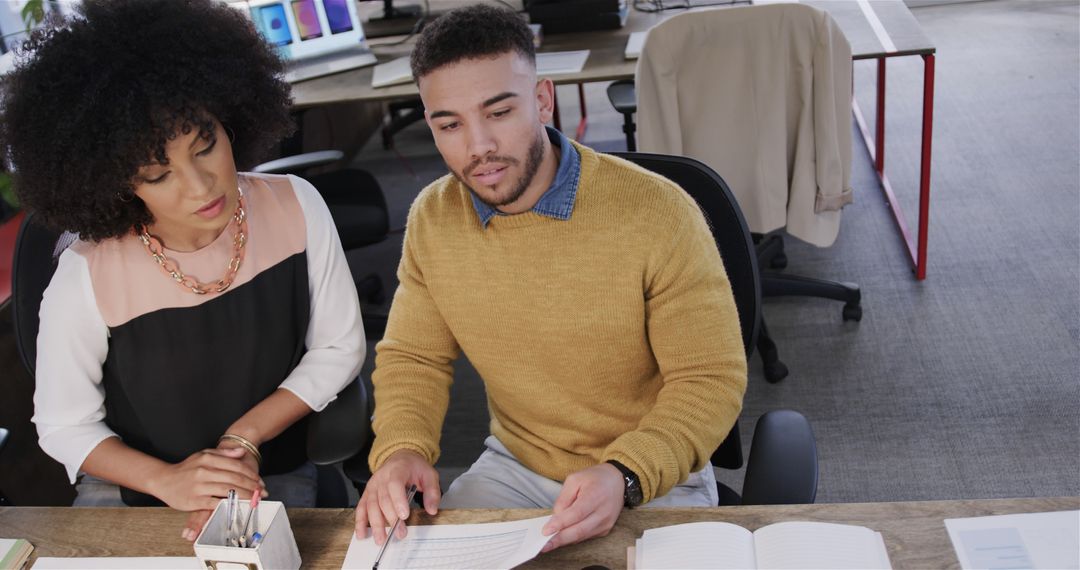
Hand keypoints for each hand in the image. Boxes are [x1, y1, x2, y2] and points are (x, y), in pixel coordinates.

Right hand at [149, 447, 265, 513]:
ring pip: (228, 490)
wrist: (163, 480)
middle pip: (235, 478)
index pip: (236, 466)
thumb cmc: (185, 468)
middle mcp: (204, 471)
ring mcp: (199, 486)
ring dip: (245, 496)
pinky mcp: (194, 500)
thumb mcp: (203, 455)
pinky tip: (238, 506)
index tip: (259, 481)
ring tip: (255, 499)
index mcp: (208, 459)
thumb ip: (223, 453)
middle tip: (262, 491)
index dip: (251, 474)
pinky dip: (229, 505)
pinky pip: (215, 503)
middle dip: (252, 486)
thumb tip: (241, 452)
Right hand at [354, 450, 440, 544]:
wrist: (401, 457)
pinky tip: (362, 533)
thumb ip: (432, 491)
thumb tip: (432, 509)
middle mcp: (382, 478)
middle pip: (383, 499)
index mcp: (397, 470)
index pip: (395, 485)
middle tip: (399, 533)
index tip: (404, 516)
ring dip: (375, 524)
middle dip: (391, 518)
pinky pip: (361, 507)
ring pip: (371, 506)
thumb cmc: (414, 467)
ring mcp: (373, 486)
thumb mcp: (429, 474)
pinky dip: (360, 521)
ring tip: (381, 539)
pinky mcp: (367, 493)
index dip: (398, 501)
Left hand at [540, 463, 624, 551]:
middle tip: (543, 545)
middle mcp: (603, 513)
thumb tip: (555, 518)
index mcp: (595, 496)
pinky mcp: (605, 529)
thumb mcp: (575, 479)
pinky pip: (586, 536)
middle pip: (579, 530)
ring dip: (564, 541)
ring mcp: (606, 523)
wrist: (617, 481)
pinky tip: (562, 536)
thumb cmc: (595, 478)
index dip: (560, 523)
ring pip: (581, 537)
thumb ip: (563, 498)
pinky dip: (573, 538)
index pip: (576, 514)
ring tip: (548, 543)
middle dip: (559, 539)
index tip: (546, 531)